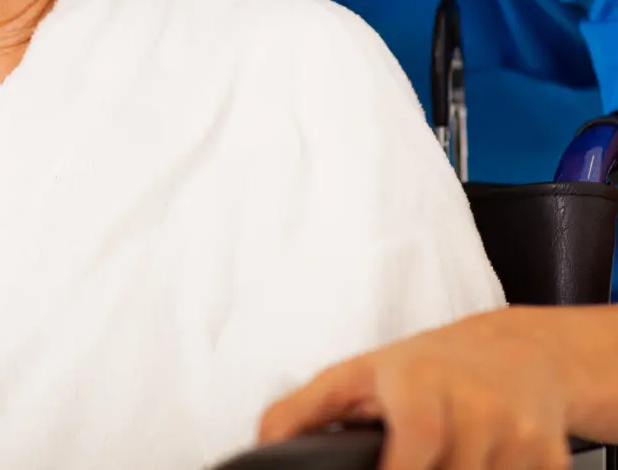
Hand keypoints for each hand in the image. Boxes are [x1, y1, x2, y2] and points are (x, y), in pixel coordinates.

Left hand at [257, 306, 617, 469]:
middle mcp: (474, 405)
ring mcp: (517, 437)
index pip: (417, 444)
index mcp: (418, 384)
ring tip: (442, 460)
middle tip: (412, 460)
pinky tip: (478, 466)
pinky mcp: (551, 462)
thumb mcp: (357, 376)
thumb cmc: (425, 368)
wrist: (517, 353)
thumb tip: (261, 446)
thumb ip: (304, 411)